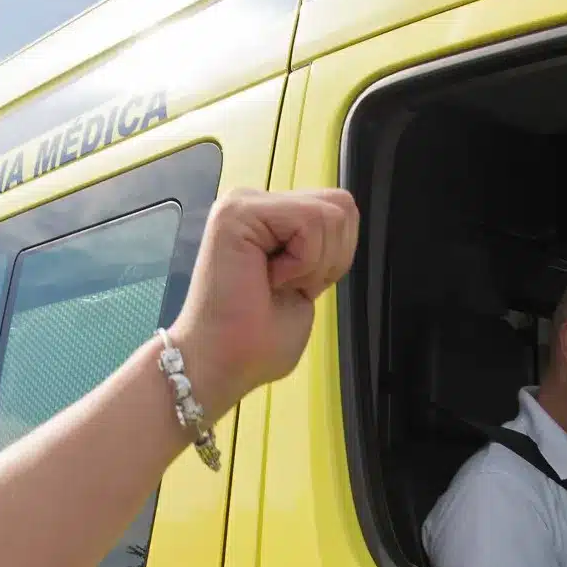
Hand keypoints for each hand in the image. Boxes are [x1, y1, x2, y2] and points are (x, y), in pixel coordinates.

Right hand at [167, 189, 358, 416]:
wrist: (222, 363)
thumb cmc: (257, 340)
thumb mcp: (311, 281)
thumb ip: (325, 246)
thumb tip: (344, 224)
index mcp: (271, 220)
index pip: (339, 210)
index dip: (336, 256)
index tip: (297, 287)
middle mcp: (255, 203)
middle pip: (340, 205)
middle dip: (331, 257)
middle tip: (288, 286)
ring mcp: (244, 203)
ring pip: (330, 214)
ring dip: (314, 263)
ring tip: (274, 284)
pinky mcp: (237, 212)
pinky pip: (309, 222)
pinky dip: (303, 262)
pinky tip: (269, 279)